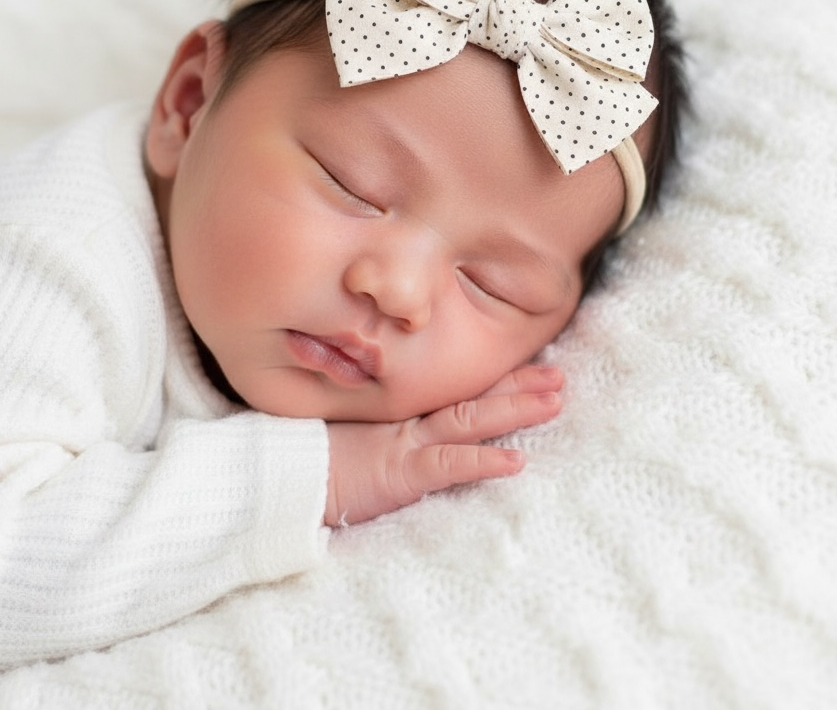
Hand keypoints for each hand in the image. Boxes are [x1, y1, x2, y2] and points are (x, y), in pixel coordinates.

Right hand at [324, 364, 562, 526]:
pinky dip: (482, 462)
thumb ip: (375, 409)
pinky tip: (516, 462)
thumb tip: (392, 389)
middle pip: (472, 396)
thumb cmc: (307, 449)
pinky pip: (447, 466)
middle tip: (559, 376)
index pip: (456, 387)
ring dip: (513, 410)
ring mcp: (405, 441)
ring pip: (469, 420)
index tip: (532, 364)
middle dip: (518, 385)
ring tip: (553, 402)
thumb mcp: (349, 423)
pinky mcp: (399, 472)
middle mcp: (408, 418)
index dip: (494, 376)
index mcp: (400, 408)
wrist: (278, 473)